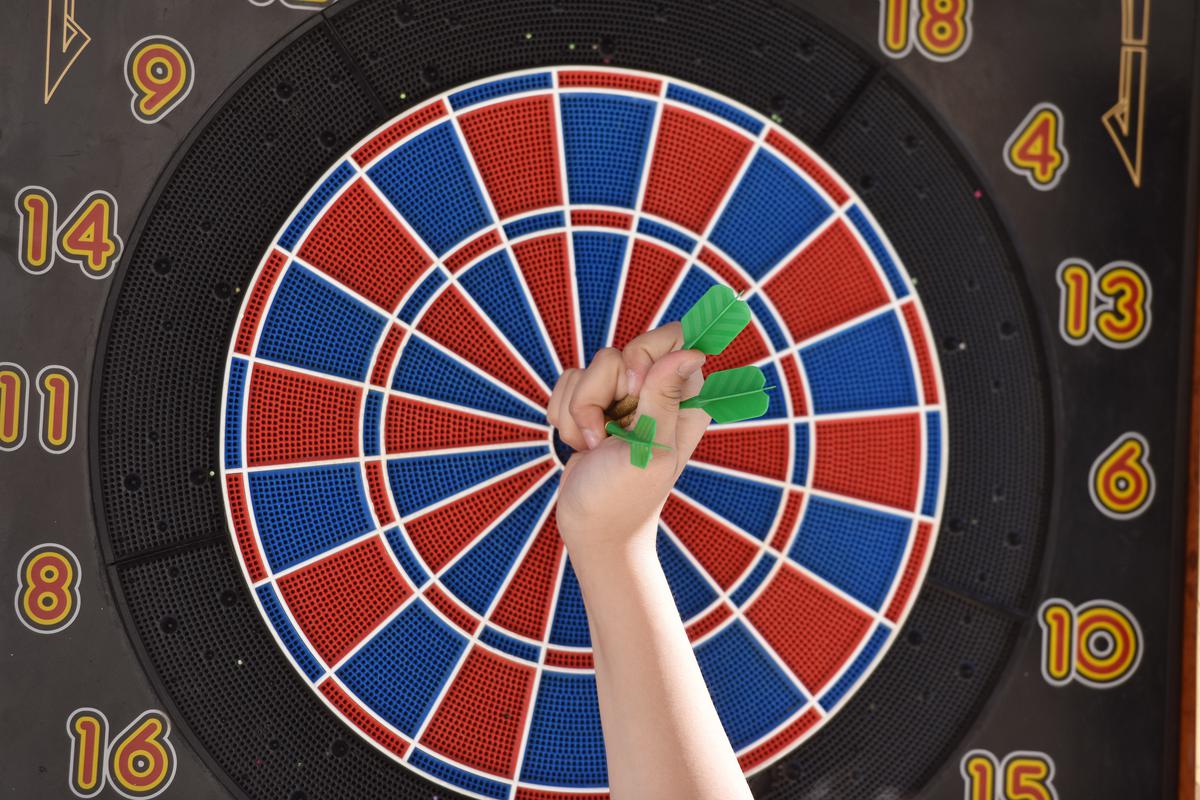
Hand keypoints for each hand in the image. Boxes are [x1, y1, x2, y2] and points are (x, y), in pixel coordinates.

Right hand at [548, 322, 710, 562]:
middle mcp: (656, 391)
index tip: (634, 388)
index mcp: (685, 399)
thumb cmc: (626, 497)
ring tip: (593, 446)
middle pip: (622, 350)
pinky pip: (569, 381)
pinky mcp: (595, 404)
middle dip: (600, 392)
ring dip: (580, 411)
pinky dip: (565, 415)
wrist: (591, 527)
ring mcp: (624, 397)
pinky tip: (580, 444)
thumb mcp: (650, 448)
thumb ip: (665, 397)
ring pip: (589, 367)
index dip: (645, 353)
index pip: (674, 338)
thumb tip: (694, 351)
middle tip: (608, 430)